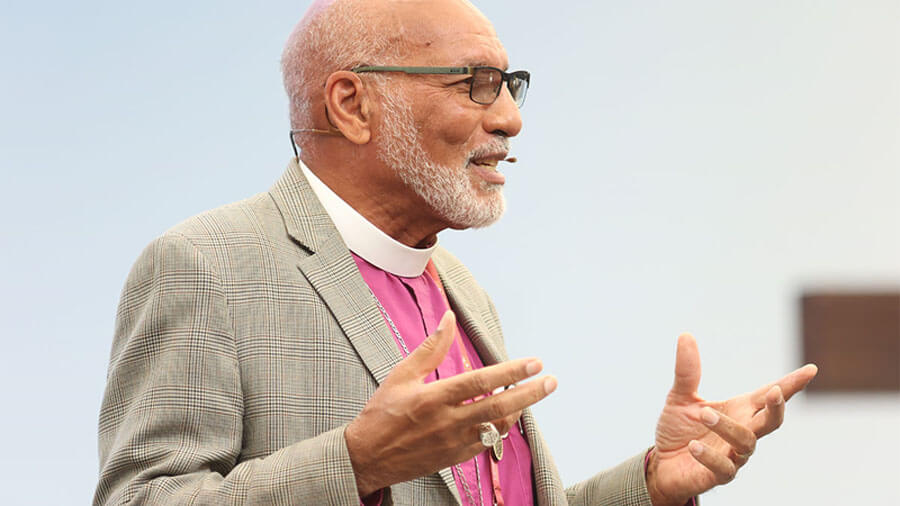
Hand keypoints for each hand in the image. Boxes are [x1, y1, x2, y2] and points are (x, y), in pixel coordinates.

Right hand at [344, 310, 557, 496]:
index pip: (481, 382)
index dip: (511, 372)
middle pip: (498, 407)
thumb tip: (448, 319)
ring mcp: (453, 442)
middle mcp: (447, 422)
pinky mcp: (454, 457)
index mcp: (434, 398)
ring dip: (518, 410)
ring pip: (497, 427)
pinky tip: (507, 415)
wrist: (367, 456)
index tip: (534, 362)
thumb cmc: (382, 412)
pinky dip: (501, 427)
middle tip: (551, 381)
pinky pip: (487, 443)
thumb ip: (431, 348)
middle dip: (529, 393)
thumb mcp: (402, 375)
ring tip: (532, 394)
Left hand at [646, 334, 817, 505]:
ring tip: (704, 413)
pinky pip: (723, 468)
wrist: (662, 464)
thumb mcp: (680, 397)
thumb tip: (686, 334)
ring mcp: (734, 455)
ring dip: (728, 426)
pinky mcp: (719, 475)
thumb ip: (687, 370)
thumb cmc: (678, 430)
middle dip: (777, 407)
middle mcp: (742, 431)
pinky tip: (694, 446)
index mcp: (739, 410)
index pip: (768, 395)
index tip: (811, 369)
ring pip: (746, 442)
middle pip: (771, 421)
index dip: (791, 383)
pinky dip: (710, 456)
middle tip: (775, 392)